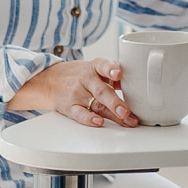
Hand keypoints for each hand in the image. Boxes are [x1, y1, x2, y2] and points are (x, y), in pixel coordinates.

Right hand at [7, 59, 141, 127]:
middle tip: (127, 111)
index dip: (111, 69)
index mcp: (94, 67)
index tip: (118, 74)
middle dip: (115, 101)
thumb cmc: (80, 75)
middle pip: (102, 91)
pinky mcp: (69, 107)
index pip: (103, 65)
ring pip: (95, 104)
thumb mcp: (95, 69)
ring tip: (125, 119)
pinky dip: (89, 119)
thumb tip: (138, 85)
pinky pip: (79, 114)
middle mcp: (85, 80)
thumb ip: (113, 77)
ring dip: (111, 114)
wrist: (50, 81)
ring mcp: (76, 94)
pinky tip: (99, 122)